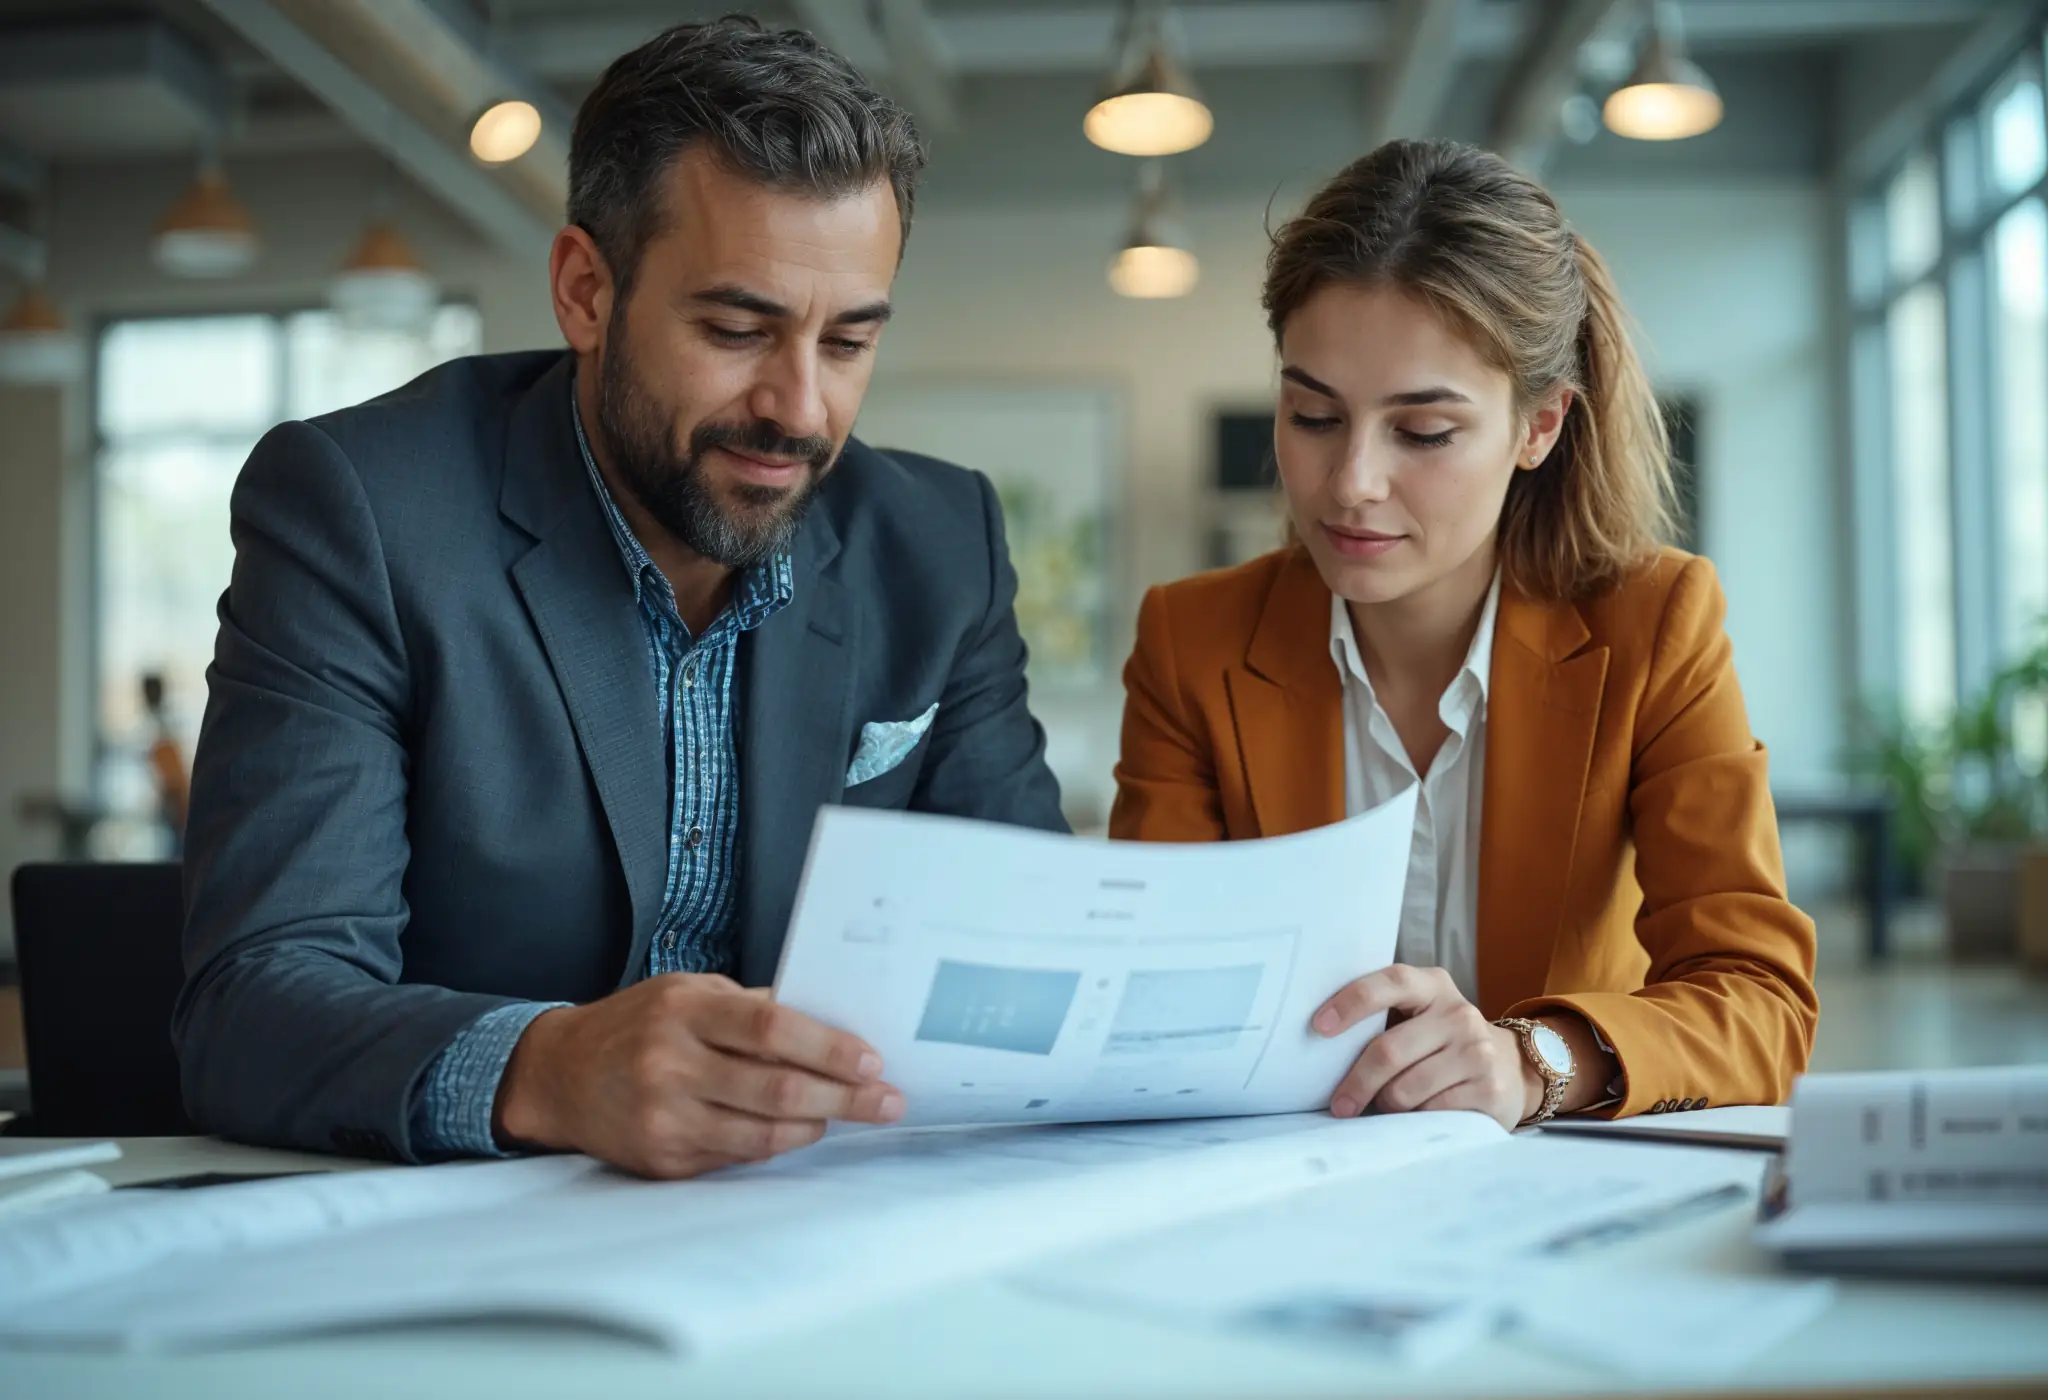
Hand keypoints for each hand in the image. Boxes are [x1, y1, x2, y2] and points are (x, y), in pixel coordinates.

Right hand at [494, 973, 903, 1178]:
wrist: (559, 1074)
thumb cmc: (638, 1025)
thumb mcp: (689, 992)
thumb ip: (752, 1006)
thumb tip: (831, 1020)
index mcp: (686, 1009)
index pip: (774, 1028)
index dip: (830, 1048)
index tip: (872, 1060)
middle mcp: (672, 1063)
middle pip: (779, 1088)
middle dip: (846, 1098)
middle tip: (888, 1101)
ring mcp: (666, 1116)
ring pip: (765, 1132)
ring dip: (817, 1125)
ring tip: (846, 1113)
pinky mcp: (664, 1158)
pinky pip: (739, 1155)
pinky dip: (777, 1143)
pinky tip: (798, 1129)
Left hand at [1312, 965, 1540, 1131]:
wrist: (1511, 1068)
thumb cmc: (1442, 1042)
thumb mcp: (1420, 1017)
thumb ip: (1383, 1018)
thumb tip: (1318, 1047)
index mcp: (1433, 986)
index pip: (1390, 982)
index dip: (1351, 1001)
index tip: (1319, 1026)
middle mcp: (1458, 1013)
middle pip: (1389, 1050)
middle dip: (1356, 1082)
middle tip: (1339, 1105)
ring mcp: (1477, 1051)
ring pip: (1406, 1089)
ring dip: (1385, 1105)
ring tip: (1383, 1108)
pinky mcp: (1488, 1088)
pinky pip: (1431, 1112)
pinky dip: (1413, 1120)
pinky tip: (1414, 1117)